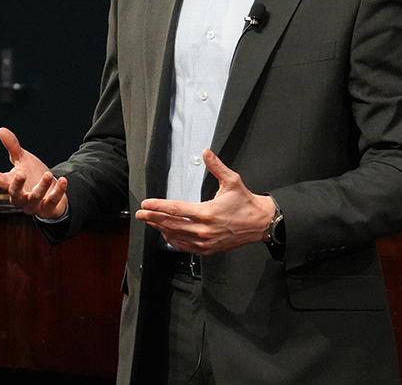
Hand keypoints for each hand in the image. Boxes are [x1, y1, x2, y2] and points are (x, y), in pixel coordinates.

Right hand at [0, 127, 68, 219]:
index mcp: (10, 184)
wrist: (51, 190)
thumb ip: (13, 147)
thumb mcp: (23, 160)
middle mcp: (19, 198)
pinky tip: (62, 180)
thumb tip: (1, 130)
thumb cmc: (33, 175)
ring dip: (41, 187)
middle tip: (21, 174)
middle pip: (14, 195)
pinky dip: (58, 191)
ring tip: (47, 173)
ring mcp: (33, 205)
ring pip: (34, 199)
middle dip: (17, 186)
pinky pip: (52, 202)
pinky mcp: (47, 210)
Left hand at [134, 149, 275, 254]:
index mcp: (207, 212)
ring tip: (151, 222)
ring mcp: (205, 241)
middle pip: (171, 224)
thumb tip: (206, 152)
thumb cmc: (246, 203)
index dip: (158, 206)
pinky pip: (185, 247)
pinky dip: (174, 241)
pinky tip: (167, 235)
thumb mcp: (232, 181)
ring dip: (161, 229)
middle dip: (153, 218)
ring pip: (176, 237)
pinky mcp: (208, 249)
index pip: (175, 209)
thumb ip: (216, 166)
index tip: (147, 204)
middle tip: (141, 214)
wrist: (260, 223)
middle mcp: (204, 229)